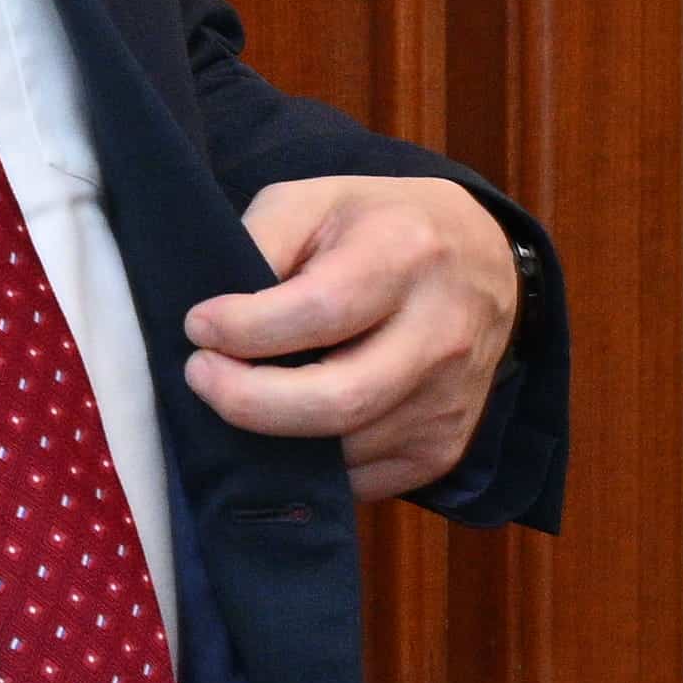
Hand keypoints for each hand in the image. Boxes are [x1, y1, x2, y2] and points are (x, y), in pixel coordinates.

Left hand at [187, 176, 523, 503]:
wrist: (484, 261)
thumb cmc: (380, 227)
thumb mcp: (315, 201)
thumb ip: (260, 243)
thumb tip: (211, 321)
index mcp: (404, 256)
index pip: (318, 311)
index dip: (245, 329)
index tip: (199, 327)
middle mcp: (439, 335)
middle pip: (335, 401)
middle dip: (248, 402)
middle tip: (200, 377)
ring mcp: (447, 402)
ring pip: (340, 452)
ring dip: (271, 436)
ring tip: (242, 393)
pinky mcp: (443, 449)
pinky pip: (358, 481)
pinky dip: (308, 465)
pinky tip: (287, 423)